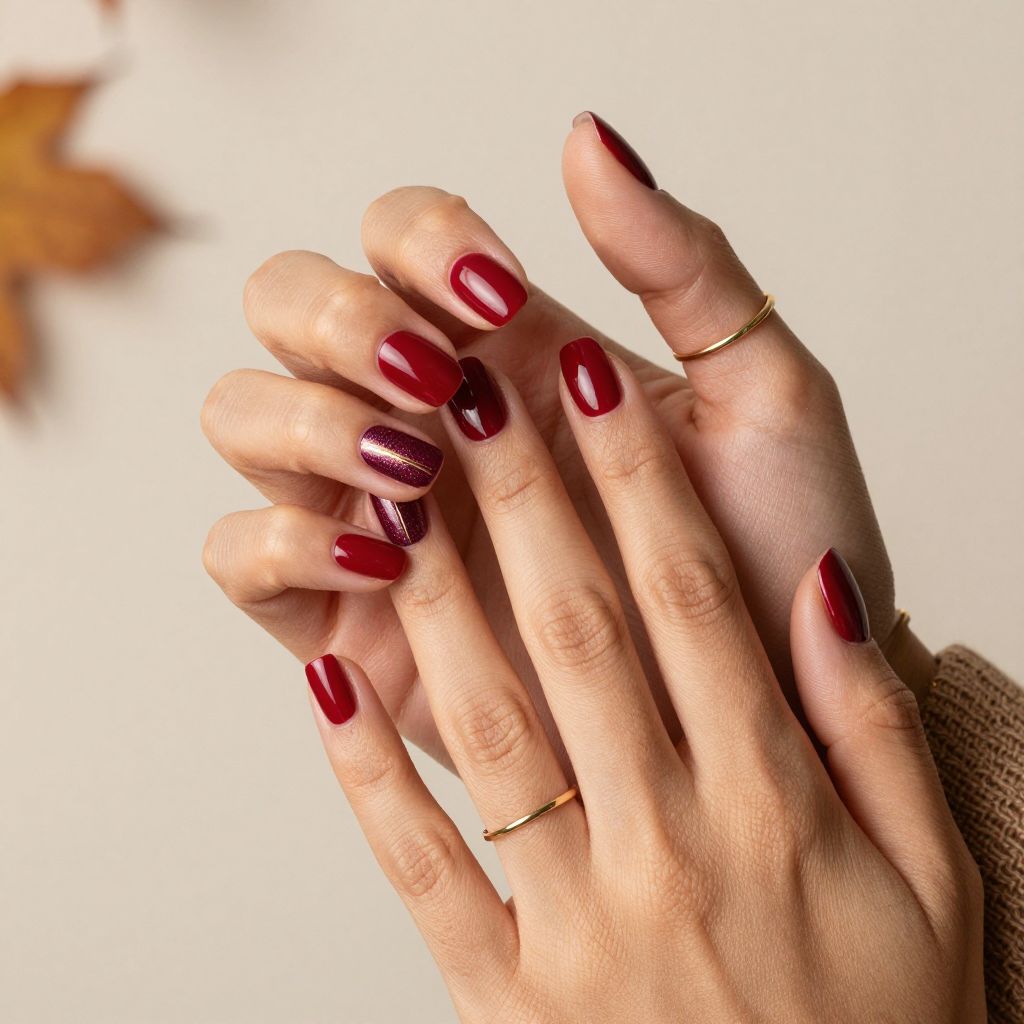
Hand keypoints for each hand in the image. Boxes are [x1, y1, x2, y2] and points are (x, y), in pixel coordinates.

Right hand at [202, 113, 929, 767]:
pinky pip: (242, 553)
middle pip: (289, 308)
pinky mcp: (349, 614)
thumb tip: (585, 138)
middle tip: (436, 379)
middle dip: (340, 322)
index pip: (397, 239)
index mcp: (505, 349)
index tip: (504, 302)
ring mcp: (372, 511)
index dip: (423, 244)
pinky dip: (284, 542)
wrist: (772, 698)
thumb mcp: (760, 389)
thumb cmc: (773, 543)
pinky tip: (387, 561)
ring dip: (307, 423)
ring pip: (245, 416)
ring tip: (415, 473)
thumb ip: (680, 263)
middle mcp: (422, 416)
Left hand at [304, 347, 982, 1021]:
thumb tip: (815, 590)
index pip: (692, 599)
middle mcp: (667, 842)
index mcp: (772, 801)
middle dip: (521, 494)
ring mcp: (576, 920)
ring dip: (434, 596)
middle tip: (469, 386)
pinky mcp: (505, 994)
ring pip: (489, 723)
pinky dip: (368, 773)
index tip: (595, 383)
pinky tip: (329, 681)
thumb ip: (871, 723)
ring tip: (387, 492)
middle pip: (579, 630)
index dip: (639, 478)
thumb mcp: (932, 873)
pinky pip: (423, 866)